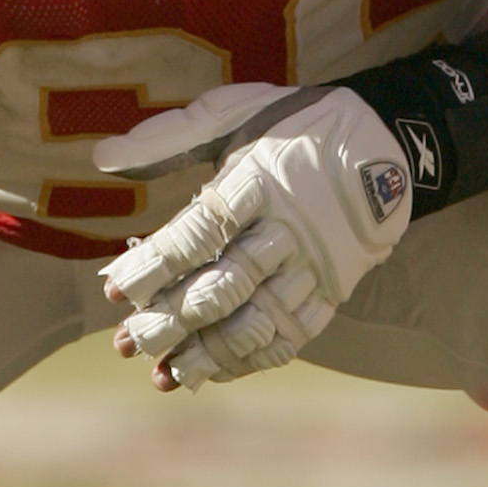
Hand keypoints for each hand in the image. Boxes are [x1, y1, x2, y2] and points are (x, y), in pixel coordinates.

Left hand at [95, 81, 412, 389]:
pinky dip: (250, 360)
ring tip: (163, 374)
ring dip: (207, 352)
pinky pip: (292, 336)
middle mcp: (288, 228)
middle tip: (127, 343)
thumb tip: (102, 157)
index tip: (116, 289)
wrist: (385, 144)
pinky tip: (212, 373)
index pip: (200, 232)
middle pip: (225, 285)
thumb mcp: (233, 112)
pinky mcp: (334, 290)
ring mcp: (314, 265)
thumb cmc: (293, 127)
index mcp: (259, 180)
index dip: (156, 264)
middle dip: (172, 320)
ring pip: (258, 320)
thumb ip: (169, 137)